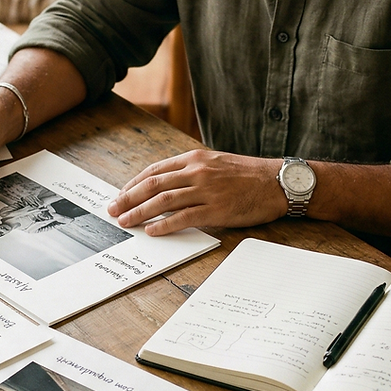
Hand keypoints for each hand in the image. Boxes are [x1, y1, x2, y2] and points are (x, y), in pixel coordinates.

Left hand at [107, 149, 286, 234]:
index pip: (154, 171)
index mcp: (194, 159)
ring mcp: (206, 190)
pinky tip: (152, 231)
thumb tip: (166, 186)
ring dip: (140, 212)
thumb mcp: (216, 163)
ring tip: (126, 222)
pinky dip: (165, 225)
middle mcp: (197, 172)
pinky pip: (184, 217)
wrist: (277, 182)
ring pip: (163, 201)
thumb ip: (192, 171)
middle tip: (112, 210)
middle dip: (128, 198)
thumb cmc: (248, 174)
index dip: (134, 184)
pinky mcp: (217, 209)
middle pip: (153, 185)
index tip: (121, 195)